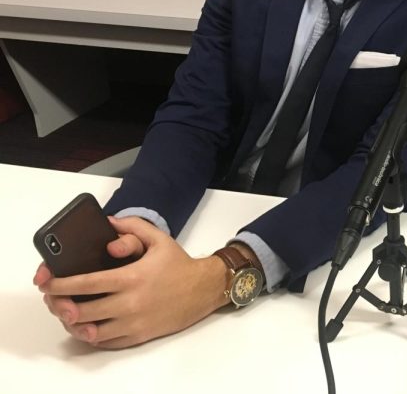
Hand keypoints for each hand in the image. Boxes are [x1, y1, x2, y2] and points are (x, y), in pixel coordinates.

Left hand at [34, 216, 228, 348]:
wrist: (204, 289)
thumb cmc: (179, 264)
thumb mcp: (159, 238)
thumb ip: (132, 227)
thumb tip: (108, 221)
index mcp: (132, 277)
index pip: (86, 283)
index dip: (61, 284)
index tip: (46, 282)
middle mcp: (131, 303)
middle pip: (82, 310)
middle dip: (59, 305)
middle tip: (51, 299)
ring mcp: (134, 322)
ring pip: (90, 331)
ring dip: (73, 323)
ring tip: (65, 312)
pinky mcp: (139, 336)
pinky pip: (106, 342)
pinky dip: (91, 336)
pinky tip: (86, 325)